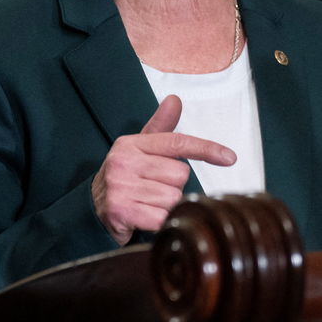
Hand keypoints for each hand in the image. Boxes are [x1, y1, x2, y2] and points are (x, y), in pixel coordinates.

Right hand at [90, 95, 236, 243]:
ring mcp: (121, 186)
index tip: (230, 158)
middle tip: (154, 189)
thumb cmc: (125, 178)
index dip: (206, 149)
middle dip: (174, 186)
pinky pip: (161, 217)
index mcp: (131, 144)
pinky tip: (146, 217)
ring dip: (167, 205)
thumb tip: (174, 99)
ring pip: (173, 197)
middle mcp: (124, 162)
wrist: (91, 211)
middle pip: (180, 174)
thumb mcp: (140, 150)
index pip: (177, 142)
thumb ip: (160, 127)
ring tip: (148, 204)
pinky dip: (159, 221)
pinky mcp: (120, 210)